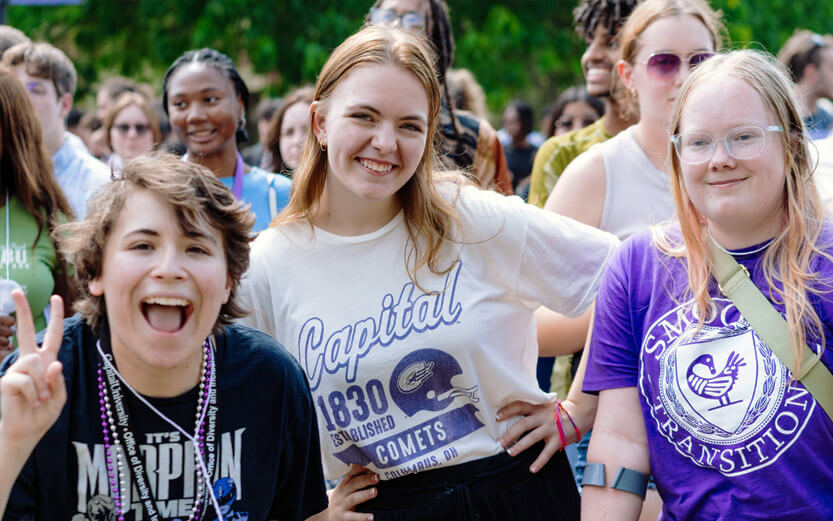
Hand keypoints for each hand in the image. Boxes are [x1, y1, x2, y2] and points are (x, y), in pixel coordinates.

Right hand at [0, 291, 65, 449]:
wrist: (27, 430)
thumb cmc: (44, 412)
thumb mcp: (59, 395)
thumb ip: (58, 379)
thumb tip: (52, 363)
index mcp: (46, 360)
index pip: (52, 335)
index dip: (55, 317)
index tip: (56, 298)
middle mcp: (29, 361)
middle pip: (26, 331)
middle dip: (22, 310)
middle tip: (16, 290)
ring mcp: (16, 369)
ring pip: (34, 362)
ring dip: (42, 383)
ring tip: (40, 398)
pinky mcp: (6, 381)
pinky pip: (25, 380)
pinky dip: (33, 393)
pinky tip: (31, 401)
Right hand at [326, 464, 378, 520]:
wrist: (326, 516)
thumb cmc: (341, 500)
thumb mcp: (345, 488)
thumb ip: (356, 479)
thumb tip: (373, 470)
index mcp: (344, 484)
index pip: (352, 473)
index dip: (361, 468)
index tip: (371, 464)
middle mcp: (342, 493)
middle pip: (353, 484)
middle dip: (365, 479)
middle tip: (377, 477)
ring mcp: (342, 505)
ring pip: (353, 499)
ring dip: (364, 494)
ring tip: (375, 491)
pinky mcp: (343, 517)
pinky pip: (353, 517)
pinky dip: (362, 517)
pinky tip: (371, 517)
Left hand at [496, 399, 571, 473]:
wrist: (579, 414)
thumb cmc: (557, 411)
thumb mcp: (544, 405)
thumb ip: (532, 409)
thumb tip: (512, 414)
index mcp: (537, 407)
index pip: (520, 406)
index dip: (508, 410)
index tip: (497, 417)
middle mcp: (542, 417)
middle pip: (523, 424)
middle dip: (510, 434)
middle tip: (499, 442)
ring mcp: (550, 428)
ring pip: (532, 437)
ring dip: (520, 446)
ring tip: (510, 453)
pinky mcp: (558, 439)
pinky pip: (547, 452)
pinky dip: (539, 461)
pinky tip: (532, 469)